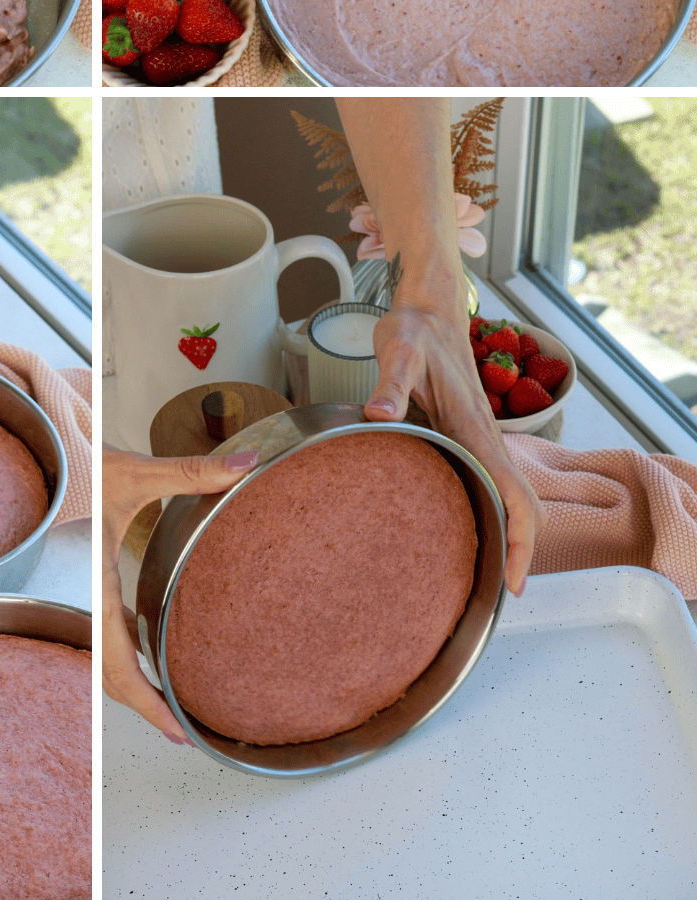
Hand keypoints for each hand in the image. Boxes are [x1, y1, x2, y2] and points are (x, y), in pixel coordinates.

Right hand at [102, 445, 256, 742]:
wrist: (50, 456)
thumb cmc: (83, 464)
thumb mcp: (137, 470)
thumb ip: (192, 471)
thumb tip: (245, 465)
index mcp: (100, 579)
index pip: (116, 658)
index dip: (144, 701)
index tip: (173, 729)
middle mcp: (92, 592)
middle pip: (109, 671)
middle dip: (142, 705)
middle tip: (179, 730)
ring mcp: (91, 588)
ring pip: (106, 652)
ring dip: (133, 680)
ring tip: (166, 700)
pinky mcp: (95, 579)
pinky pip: (108, 628)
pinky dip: (127, 649)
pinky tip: (146, 645)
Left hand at [363, 303, 539, 596]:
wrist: (430, 307)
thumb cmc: (416, 330)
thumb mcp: (400, 352)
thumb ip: (391, 384)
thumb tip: (377, 414)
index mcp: (474, 428)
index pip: (515, 494)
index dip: (522, 541)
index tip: (514, 582)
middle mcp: (486, 438)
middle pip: (523, 504)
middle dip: (521, 550)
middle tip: (498, 592)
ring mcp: (482, 437)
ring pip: (512, 494)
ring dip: (510, 533)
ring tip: (487, 572)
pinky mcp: (472, 434)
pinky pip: (494, 480)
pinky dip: (495, 510)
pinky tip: (468, 525)